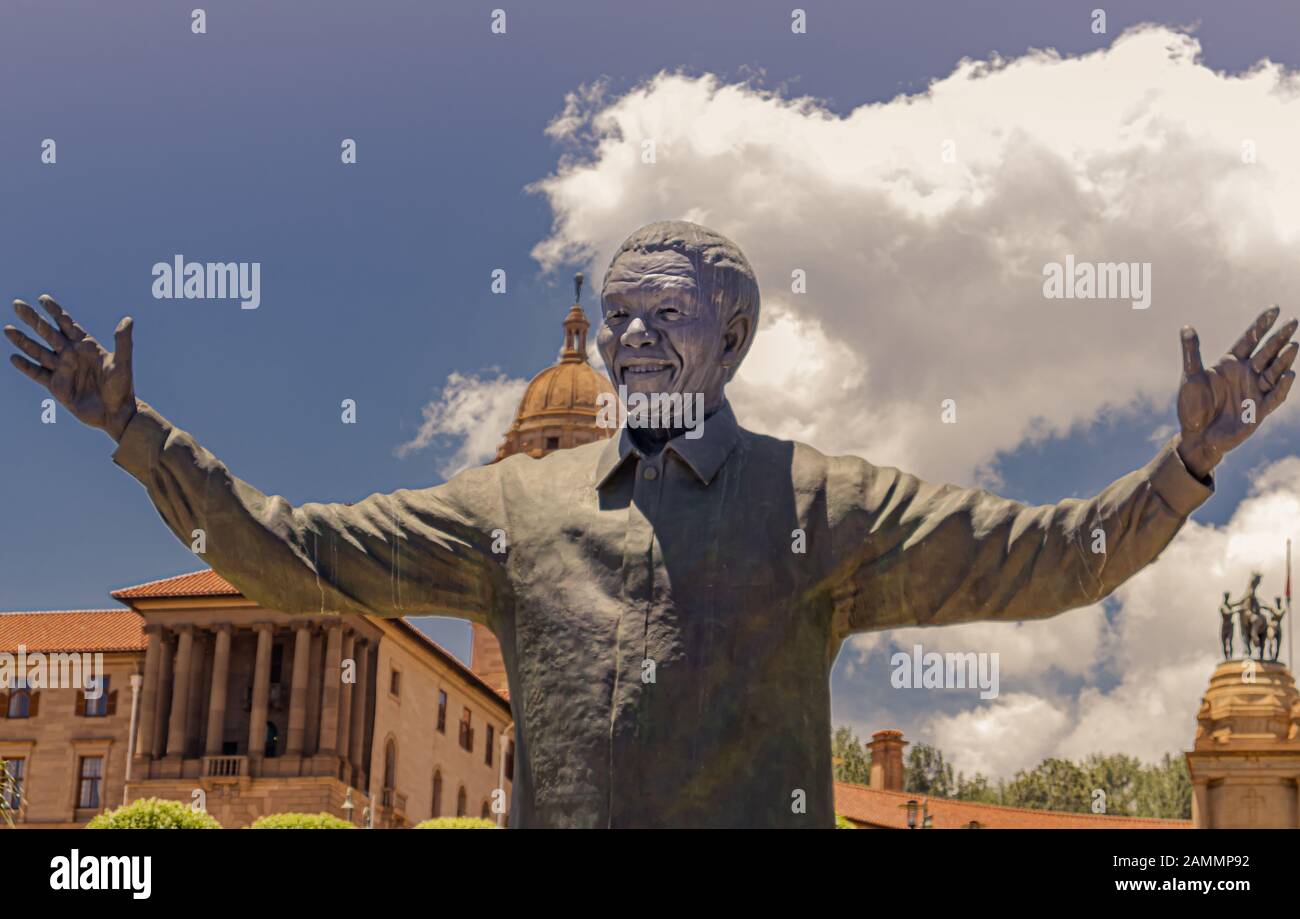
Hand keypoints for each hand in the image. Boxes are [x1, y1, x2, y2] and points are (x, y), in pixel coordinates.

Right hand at [5, 295, 136, 440]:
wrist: (115, 413)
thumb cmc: (122, 387)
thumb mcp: (122, 363)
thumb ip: (122, 341)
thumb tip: (128, 320)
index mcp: (86, 346)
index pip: (67, 323)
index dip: (55, 311)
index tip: (42, 298)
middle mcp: (71, 354)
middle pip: (47, 332)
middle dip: (33, 319)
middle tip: (17, 304)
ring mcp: (62, 369)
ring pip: (38, 351)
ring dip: (23, 341)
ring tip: (7, 329)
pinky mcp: (56, 385)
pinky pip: (37, 373)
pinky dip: (26, 366)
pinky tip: (14, 358)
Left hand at [1177, 306, 1297, 478]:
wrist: (1196, 435)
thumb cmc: (1192, 406)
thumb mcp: (1190, 377)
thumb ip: (1192, 353)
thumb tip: (1186, 327)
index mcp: (1230, 363)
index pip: (1250, 339)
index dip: (1262, 325)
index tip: (1274, 308)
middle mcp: (1246, 374)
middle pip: (1267, 352)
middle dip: (1279, 337)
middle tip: (1293, 321)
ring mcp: (1254, 391)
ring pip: (1274, 371)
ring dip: (1284, 359)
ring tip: (1293, 344)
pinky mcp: (1259, 410)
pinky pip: (1274, 396)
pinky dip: (1282, 386)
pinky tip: (1289, 374)